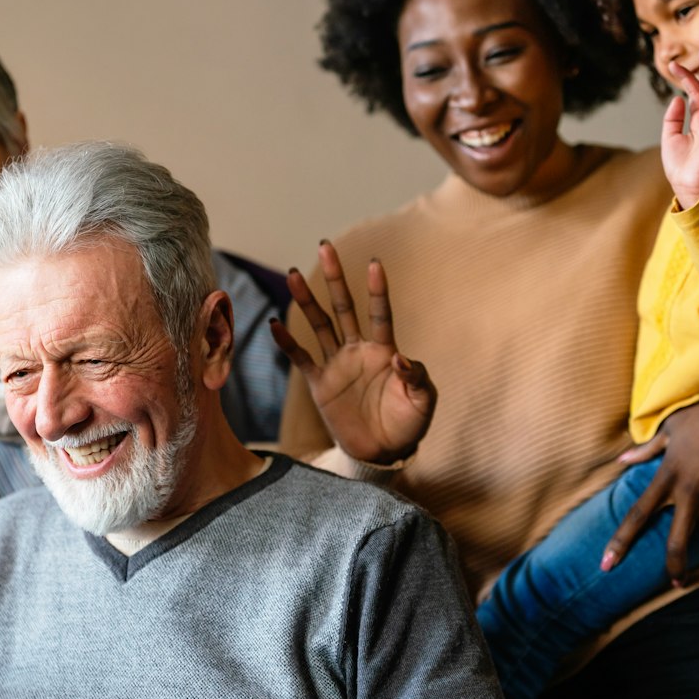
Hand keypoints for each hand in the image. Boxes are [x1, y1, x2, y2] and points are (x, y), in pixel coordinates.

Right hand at [267, 241, 435, 463]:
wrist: (384, 452)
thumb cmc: (408, 423)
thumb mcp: (423, 401)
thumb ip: (416, 378)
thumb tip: (400, 357)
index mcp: (384, 350)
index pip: (380, 313)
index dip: (377, 290)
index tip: (374, 263)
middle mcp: (358, 350)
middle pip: (344, 307)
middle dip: (335, 278)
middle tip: (326, 246)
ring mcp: (337, 365)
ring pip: (319, 325)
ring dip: (307, 301)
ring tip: (294, 274)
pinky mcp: (320, 385)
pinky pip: (301, 359)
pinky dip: (288, 343)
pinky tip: (275, 324)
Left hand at [602, 385, 698, 585]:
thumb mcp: (670, 429)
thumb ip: (646, 450)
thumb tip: (621, 459)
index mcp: (667, 477)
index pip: (637, 515)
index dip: (620, 542)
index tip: (606, 565)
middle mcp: (689, 492)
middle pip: (676, 543)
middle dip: (675, 568)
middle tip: (676, 582)